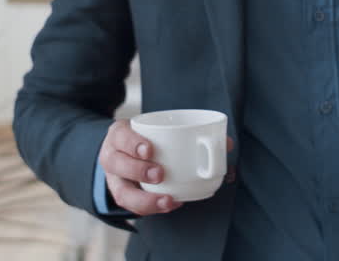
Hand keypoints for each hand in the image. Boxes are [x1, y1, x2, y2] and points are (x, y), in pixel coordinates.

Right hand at [98, 119, 233, 215]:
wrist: (125, 153)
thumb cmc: (149, 139)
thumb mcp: (157, 129)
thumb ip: (189, 133)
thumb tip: (227, 143)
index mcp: (119, 135)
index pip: (120, 136)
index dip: (132, 143)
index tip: (150, 149)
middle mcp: (112, 157)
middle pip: (116, 164)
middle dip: (138, 170)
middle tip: (160, 173)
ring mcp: (115, 179)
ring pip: (121, 193)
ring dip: (145, 199)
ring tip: (168, 200)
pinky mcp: (124, 195)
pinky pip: (133, 208)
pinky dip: (153, 208)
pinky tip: (172, 204)